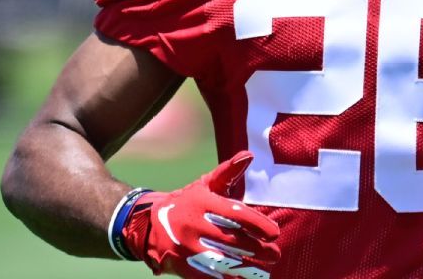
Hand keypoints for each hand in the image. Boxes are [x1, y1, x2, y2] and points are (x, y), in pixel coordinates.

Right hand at [122, 151, 280, 277]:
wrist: (147, 225)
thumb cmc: (186, 203)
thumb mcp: (204, 186)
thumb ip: (228, 173)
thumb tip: (249, 155)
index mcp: (202, 202)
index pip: (235, 214)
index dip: (257, 224)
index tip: (275, 233)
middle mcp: (194, 224)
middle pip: (232, 240)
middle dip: (258, 250)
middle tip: (275, 254)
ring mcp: (186, 247)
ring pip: (223, 261)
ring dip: (246, 269)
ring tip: (264, 272)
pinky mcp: (182, 266)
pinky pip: (209, 276)